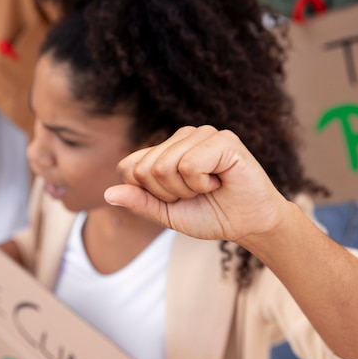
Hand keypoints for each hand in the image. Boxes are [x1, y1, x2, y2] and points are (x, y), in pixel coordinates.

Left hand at [104, 126, 287, 242]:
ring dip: (187, 189)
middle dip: (168, 193)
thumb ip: (140, 202)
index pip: (129, 167)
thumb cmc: (211, 215)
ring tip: (209, 186)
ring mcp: (202, 134)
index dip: (149, 193)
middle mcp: (182, 136)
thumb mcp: (167, 214)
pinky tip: (220, 180)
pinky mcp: (223, 139)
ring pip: (165, 166)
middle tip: (196, 194)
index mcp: (165, 149)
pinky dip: (202, 183)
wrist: (249, 224)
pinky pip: (189, 165)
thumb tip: (108, 193)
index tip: (175, 199)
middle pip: (145, 169)